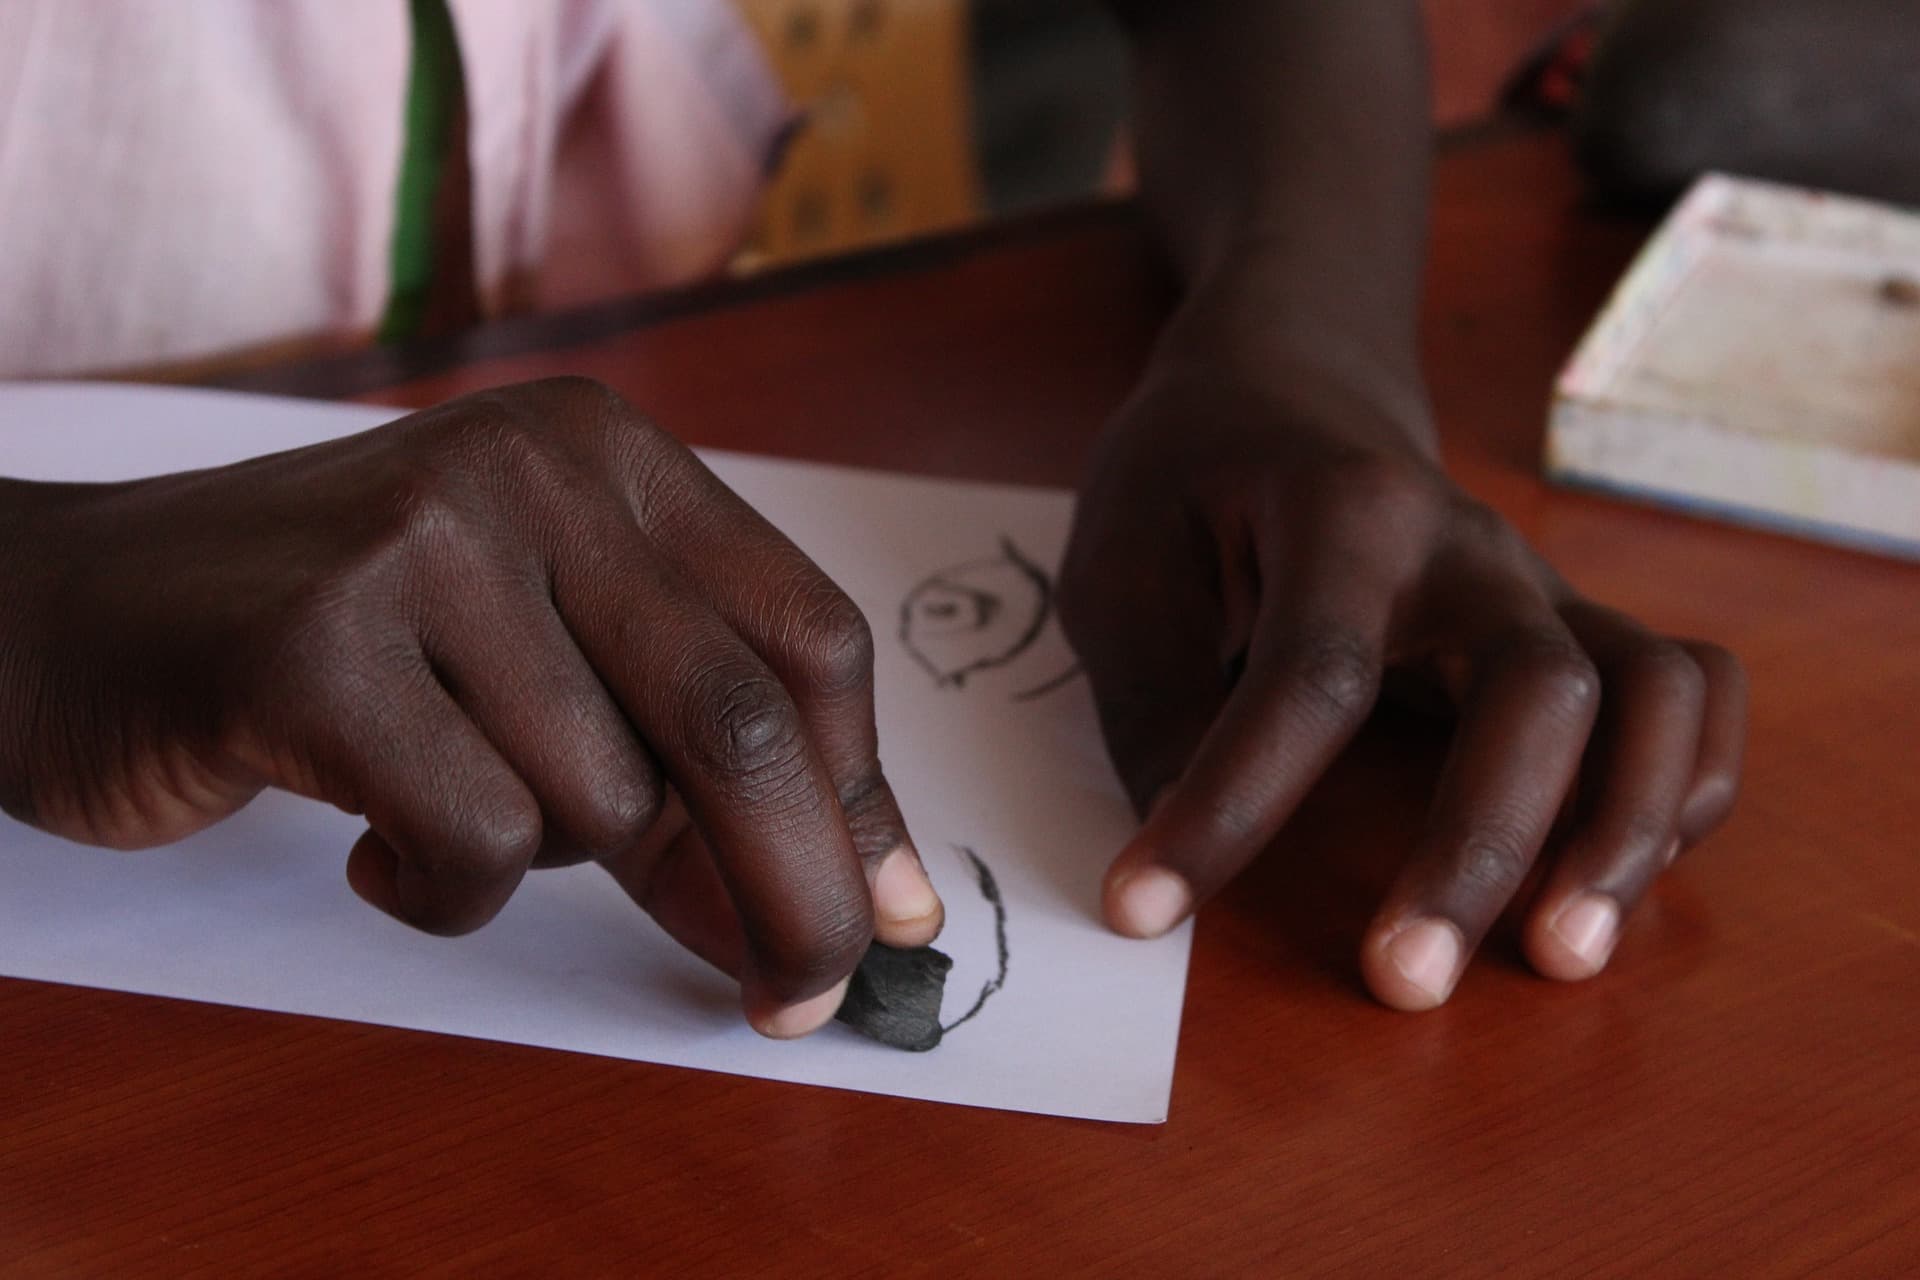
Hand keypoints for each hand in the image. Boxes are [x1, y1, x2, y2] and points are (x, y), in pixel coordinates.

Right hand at [0, 377, 941, 1035]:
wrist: (68, 616)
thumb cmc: (344, 651)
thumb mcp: (545, 664)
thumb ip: (690, 758)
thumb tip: (863, 905)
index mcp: (614, 456)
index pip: (807, 638)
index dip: (859, 796)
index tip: (880, 914)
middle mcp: (534, 470)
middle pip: (742, 722)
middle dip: (795, 891)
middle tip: (802, 998)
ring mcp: (422, 543)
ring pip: (599, 802)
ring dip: (548, 861)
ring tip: (443, 800)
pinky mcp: (315, 644)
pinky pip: (475, 842)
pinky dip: (445, 890)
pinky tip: (372, 842)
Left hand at [1059, 353, 1744, 1009]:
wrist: (1288, 383)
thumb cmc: (1192, 477)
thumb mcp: (1123, 564)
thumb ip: (1155, 695)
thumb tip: (1183, 838)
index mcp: (1343, 511)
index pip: (1311, 677)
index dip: (1231, 807)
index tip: (1143, 909)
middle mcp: (1469, 547)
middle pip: (1537, 689)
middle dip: (1479, 849)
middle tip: (1404, 983)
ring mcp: (1540, 585)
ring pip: (1654, 692)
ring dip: (1625, 833)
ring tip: (1561, 959)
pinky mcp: (1574, 624)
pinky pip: (1694, 695)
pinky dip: (1687, 789)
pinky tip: (1619, 879)